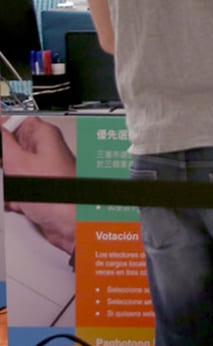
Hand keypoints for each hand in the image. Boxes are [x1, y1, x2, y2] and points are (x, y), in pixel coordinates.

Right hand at [2, 116, 78, 255]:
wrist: (71, 225)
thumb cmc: (58, 195)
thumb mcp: (17, 162)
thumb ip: (2, 141)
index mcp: (43, 135)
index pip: (14, 120)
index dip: (0, 129)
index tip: (0, 148)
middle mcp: (44, 150)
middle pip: (9, 147)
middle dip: (3, 162)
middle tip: (7, 169)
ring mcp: (41, 170)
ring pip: (10, 170)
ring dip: (7, 182)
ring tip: (17, 190)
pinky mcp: (39, 189)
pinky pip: (17, 187)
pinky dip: (14, 196)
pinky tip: (20, 203)